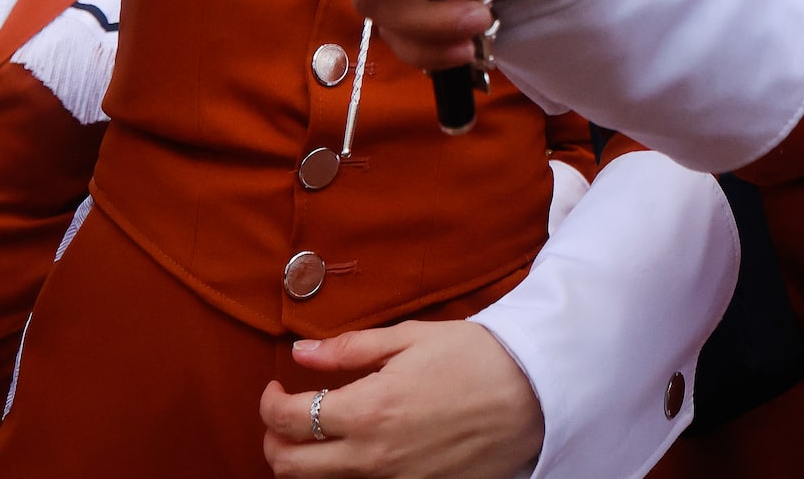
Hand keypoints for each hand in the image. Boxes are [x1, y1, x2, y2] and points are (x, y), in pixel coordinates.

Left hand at [258, 320, 544, 477]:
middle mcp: (373, 456)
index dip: (269, 403)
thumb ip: (349, 349)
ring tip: (319, 431)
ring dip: (305, 461)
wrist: (534, 393)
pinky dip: (345, 474)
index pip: (288, 420)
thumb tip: (301, 353)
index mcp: (368, 410)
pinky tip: (357, 448)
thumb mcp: (411, 338)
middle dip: (274, 440)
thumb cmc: (477, 358)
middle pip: (290, 466)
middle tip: (285, 415)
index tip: (275, 388)